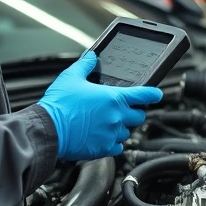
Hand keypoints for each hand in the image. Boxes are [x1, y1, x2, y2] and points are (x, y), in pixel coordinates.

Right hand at [36, 51, 162, 159]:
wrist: (47, 130)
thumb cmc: (59, 105)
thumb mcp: (71, 77)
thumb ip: (85, 65)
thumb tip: (91, 56)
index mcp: (113, 98)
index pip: (144, 95)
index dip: (153, 93)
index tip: (157, 94)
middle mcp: (116, 117)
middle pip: (139, 116)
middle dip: (134, 112)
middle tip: (123, 110)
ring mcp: (111, 134)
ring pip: (127, 132)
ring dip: (122, 127)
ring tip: (108, 123)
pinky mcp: (103, 149)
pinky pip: (117, 147)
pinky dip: (114, 142)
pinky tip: (103, 137)